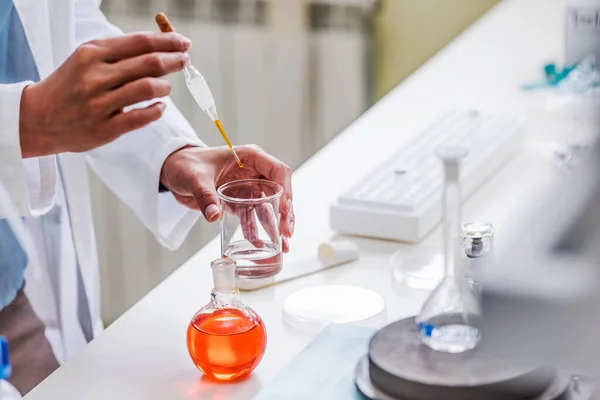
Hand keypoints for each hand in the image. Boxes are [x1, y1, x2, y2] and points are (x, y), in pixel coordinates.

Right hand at [19, 32, 191, 157]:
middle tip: (184, 60)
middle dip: (174, 60)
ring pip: (148, 88)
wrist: (37, 118)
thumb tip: (160, 46)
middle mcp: (95, 76)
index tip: (183, 43)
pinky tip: (159, 107)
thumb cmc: (70, 86)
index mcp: (92, 53)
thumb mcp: (86, 59)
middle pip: (149, 63)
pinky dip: (157, 110)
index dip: (168, 41)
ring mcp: (100, 104)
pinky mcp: (104, 128)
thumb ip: (119, 53)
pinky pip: (141, 117)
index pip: (141, 42)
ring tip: (167, 87)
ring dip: (165, 87)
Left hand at [160, 145, 294, 251]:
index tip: (285, 212)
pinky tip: (262, 247)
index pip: (278, 171)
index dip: (286, 191)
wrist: (172, 171)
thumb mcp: (194, 177)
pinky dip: (257, 232)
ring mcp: (247, 188)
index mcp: (249, 158)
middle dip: (285, 215)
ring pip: (269, 208)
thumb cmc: (185, 164)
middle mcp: (253, 173)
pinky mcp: (239, 202)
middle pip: (278, 192)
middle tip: (286, 234)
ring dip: (275, 227)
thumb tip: (213, 215)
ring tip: (282, 247)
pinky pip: (252, 218)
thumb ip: (204, 194)